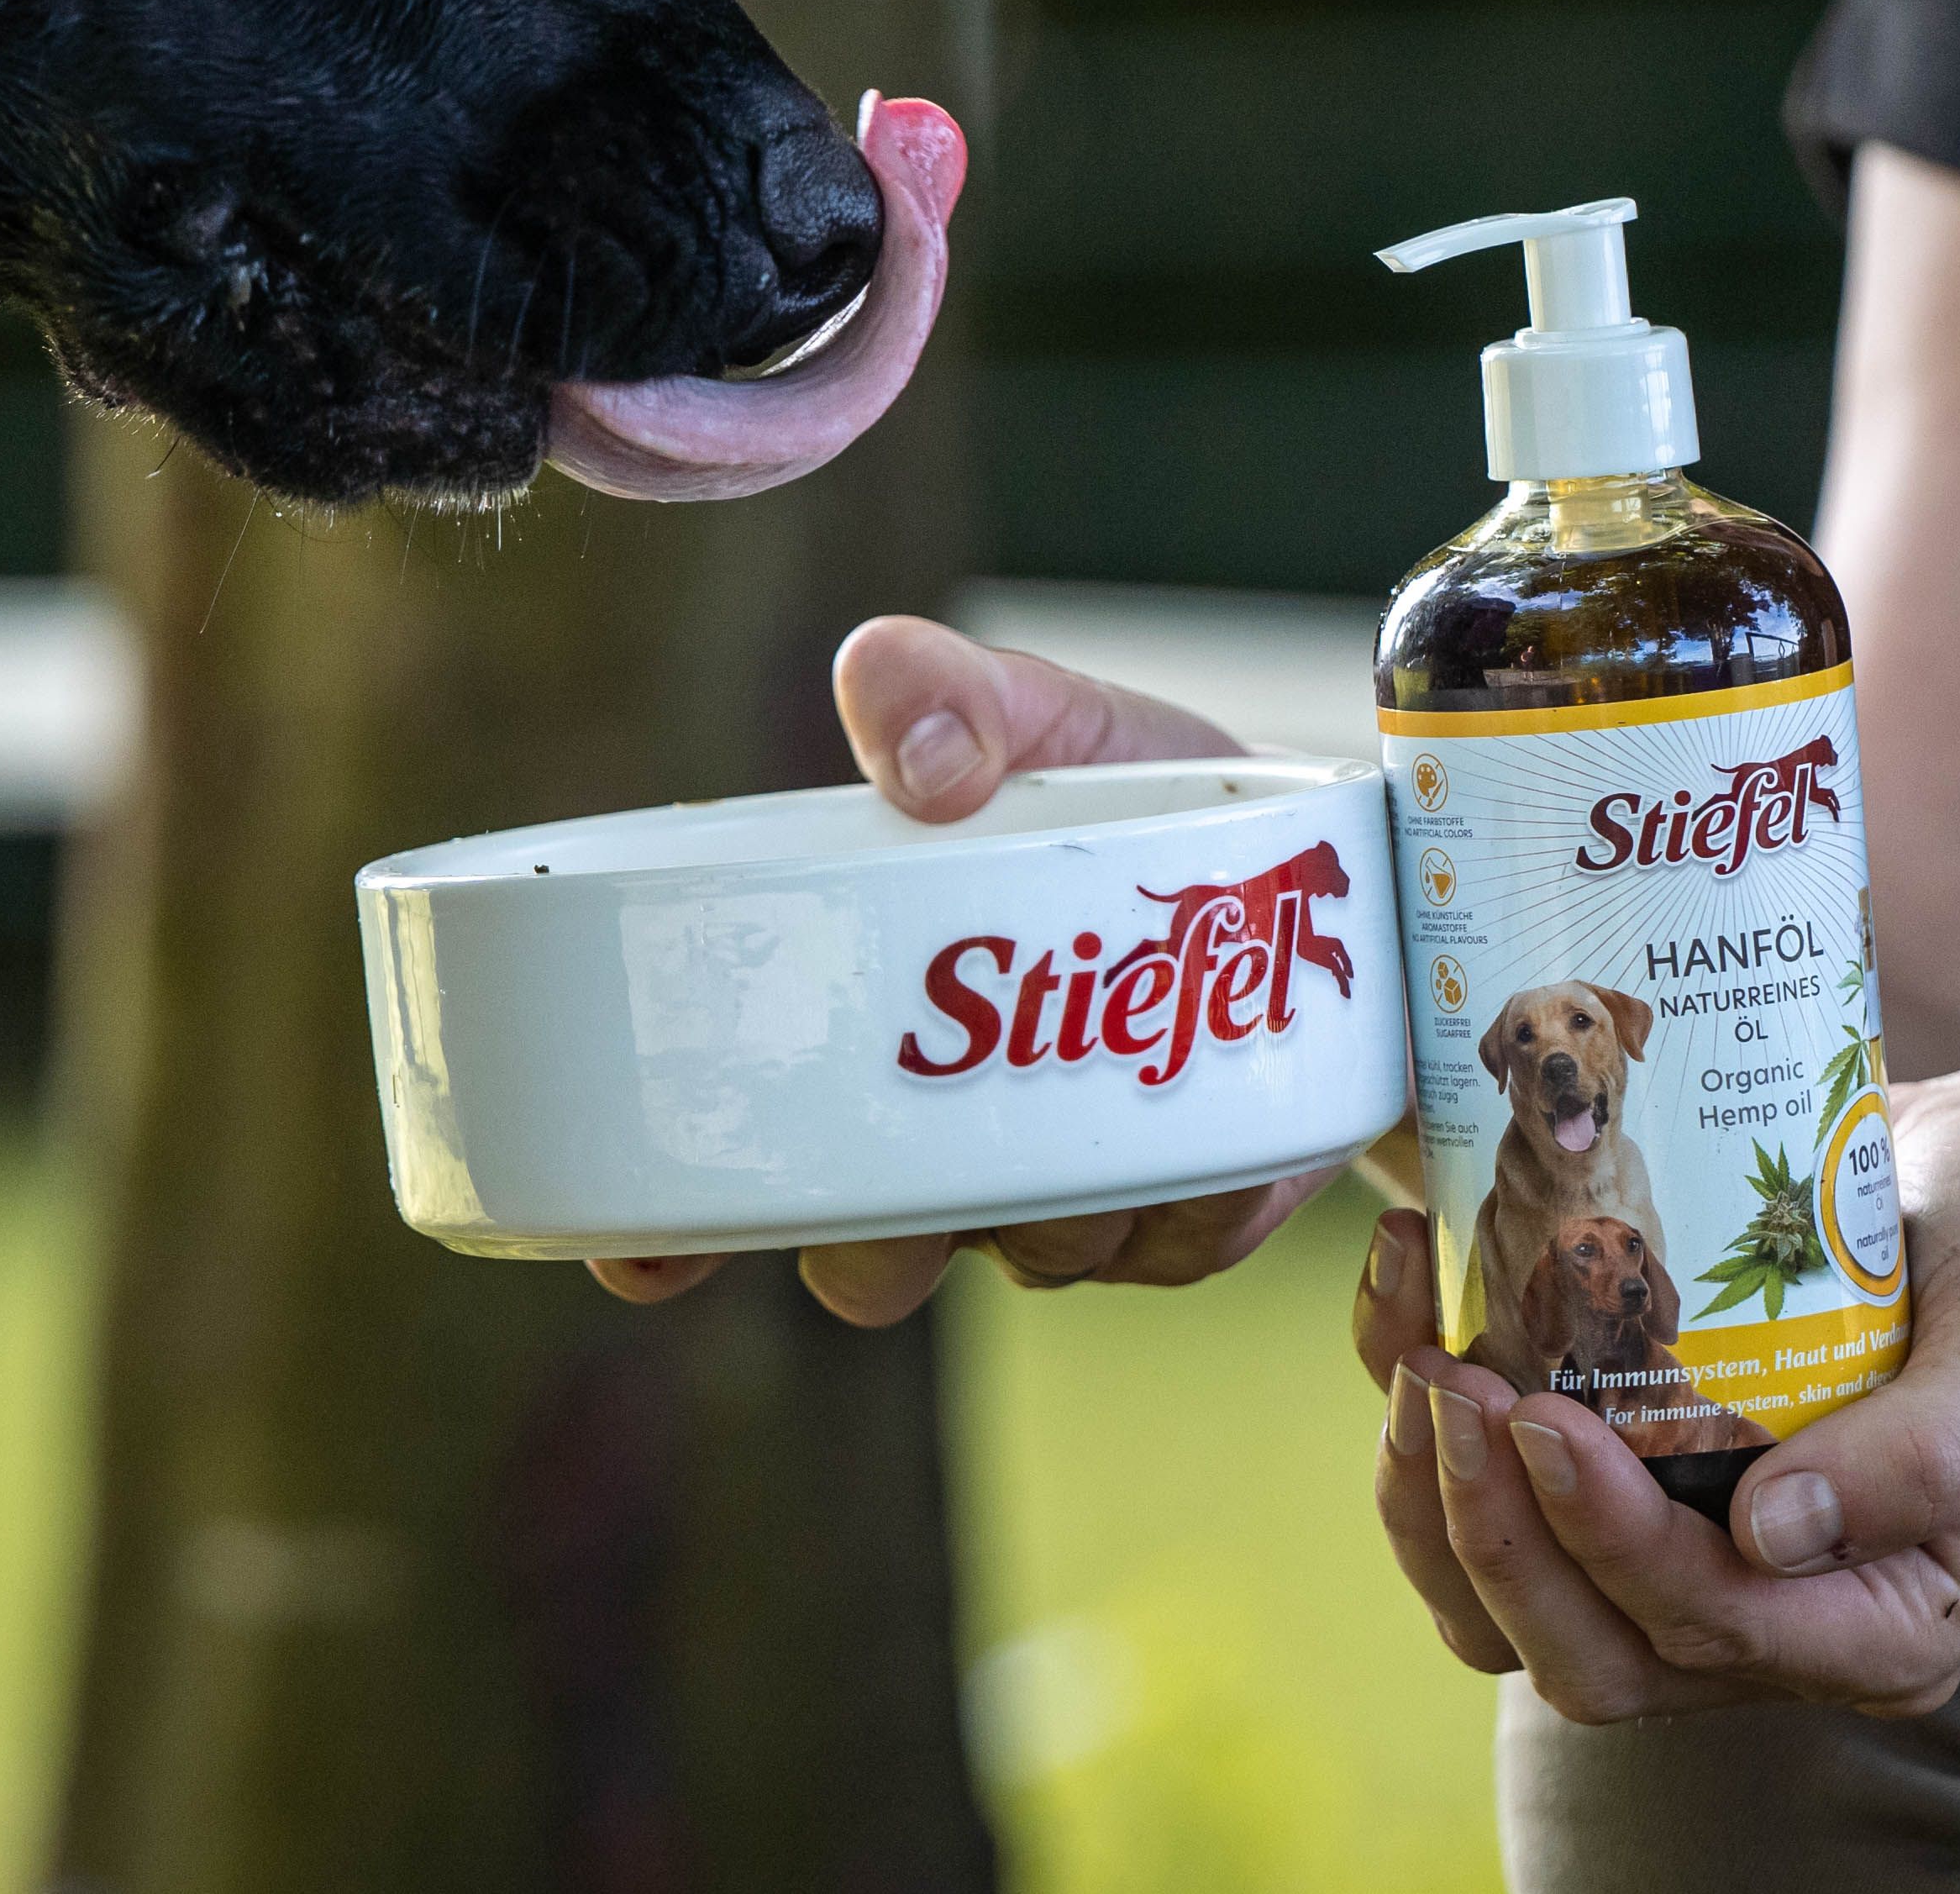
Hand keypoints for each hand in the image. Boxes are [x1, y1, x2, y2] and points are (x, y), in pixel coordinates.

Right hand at [590, 612, 1373, 1325]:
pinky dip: (1195, 1206)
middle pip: (867, 1259)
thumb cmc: (1131, 783)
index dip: (670, 1228)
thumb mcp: (1040, 717)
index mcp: (863, 1027)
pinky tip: (1219, 1129)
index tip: (639, 1256)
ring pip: (1031, 1262)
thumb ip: (952, 697)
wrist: (1319, 848)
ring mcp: (1067, 1188)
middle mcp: (947, 1135)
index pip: (726, 1166)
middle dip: (880, 1252)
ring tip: (1121, 1082)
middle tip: (917, 1202)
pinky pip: (1174, 1253)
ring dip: (1059, 1210)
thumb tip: (915, 759)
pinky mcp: (1193, 1209)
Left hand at [1351, 1045, 1959, 1718]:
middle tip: (1447, 1382)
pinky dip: (1427, 1428)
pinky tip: (1412, 1292)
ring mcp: (1686, 1563)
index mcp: (1889, 1621)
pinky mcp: (1622, 1490)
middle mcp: (1776, 1623)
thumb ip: (1930, 1448)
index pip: (1717, 1629)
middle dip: (1494, 1537)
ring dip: (1433, 1503)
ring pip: (1512, 1610)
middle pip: (1589, 1654)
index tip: (1541, 1415)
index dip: (1612, 1544)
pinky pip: (1494, 1510)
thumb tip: (1774, 1536)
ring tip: (1415, 1353)